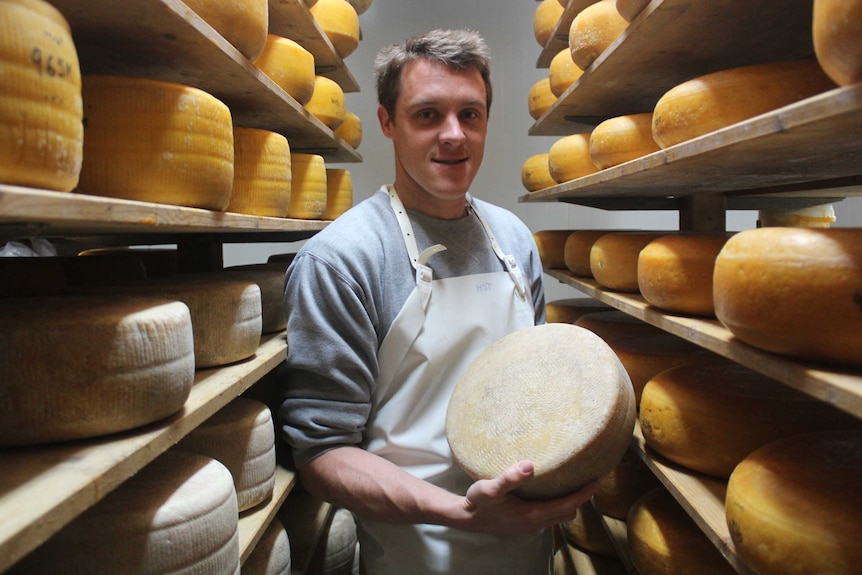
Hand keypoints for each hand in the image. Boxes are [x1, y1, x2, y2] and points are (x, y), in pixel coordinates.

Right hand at [458, 460, 599, 534]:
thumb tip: (529, 465)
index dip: (584, 493)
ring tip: (573, 482)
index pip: (568, 505)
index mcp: (533, 514)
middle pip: (568, 512)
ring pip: (560, 515)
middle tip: (588, 477)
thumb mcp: (490, 488)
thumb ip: (510, 477)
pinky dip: (558, 504)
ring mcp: (531, 524)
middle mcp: (536, 522)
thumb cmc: (478, 503)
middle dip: (581, 497)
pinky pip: (550, 515)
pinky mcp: (525, 521)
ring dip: (569, 502)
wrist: (466, 519)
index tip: (597, 479)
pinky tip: (551, 490)